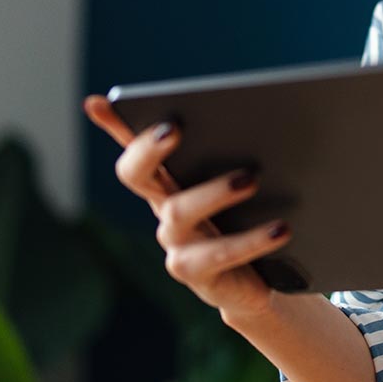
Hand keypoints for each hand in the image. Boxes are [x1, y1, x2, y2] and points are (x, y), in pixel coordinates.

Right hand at [82, 95, 289, 322]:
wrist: (265, 279)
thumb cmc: (252, 217)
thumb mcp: (245, 180)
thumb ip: (242, 148)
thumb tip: (268, 107)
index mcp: (168, 181)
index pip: (134, 147)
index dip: (112, 126)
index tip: (100, 102)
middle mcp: (162, 209)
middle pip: (135, 174)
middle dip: (149, 148)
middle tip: (176, 128)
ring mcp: (175, 243)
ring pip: (179, 211)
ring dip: (215, 191)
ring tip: (251, 178)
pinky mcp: (198, 274)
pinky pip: (219, 254)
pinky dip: (252, 240)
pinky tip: (282, 227)